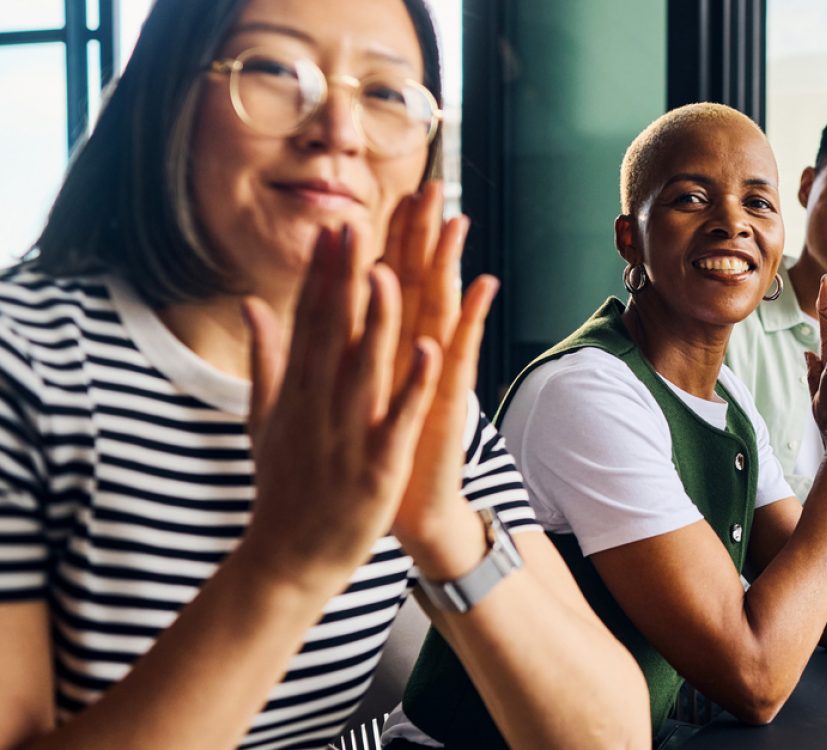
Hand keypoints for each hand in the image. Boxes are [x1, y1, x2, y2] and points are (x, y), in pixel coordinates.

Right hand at [239, 225, 440, 596]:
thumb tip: (252, 304)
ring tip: (390, 269)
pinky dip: (414, 383)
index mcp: (296, 391)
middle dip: (346, 277)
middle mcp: (316, 404)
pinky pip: (398, 417)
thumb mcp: (263, 419)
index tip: (334, 229)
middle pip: (334, 331)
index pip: (310, 321)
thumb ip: (265, 359)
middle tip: (356, 223)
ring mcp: (345, 433)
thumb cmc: (283, 487)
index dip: (323, 274)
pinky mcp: (375, 465)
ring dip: (378, 317)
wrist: (287, 560)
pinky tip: (431, 348)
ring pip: (365, 365)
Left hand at [380, 182, 498, 572]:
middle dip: (423, 235)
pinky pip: (461, 356)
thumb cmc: (379, 457)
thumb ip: (342, 355)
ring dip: (449, 264)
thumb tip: (338, 324)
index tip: (388, 194)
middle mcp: (415, 356)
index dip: (385, 241)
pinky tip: (480, 288)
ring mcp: (436, 376)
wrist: (413, 511)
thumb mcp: (351, 399)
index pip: (386, 285)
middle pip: (420, 283)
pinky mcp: (451, 400)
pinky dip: (469, 322)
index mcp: (384, 354)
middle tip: (432, 186)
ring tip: (456, 221)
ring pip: (442, 308)